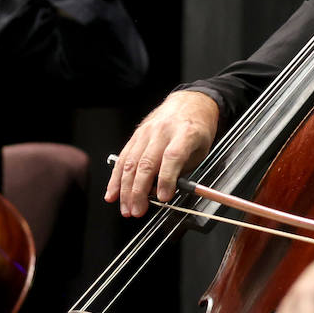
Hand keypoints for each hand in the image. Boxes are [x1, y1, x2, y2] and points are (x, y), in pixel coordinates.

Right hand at [106, 90, 219, 216]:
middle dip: (139, 191)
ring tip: (126, 208)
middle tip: (138, 211)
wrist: (190, 101)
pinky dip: (116, 178)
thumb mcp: (201, 149)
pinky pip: (123, 158)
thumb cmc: (197, 128)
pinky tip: (113, 193)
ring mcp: (147, 132)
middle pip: (147, 162)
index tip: (164, 198)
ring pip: (131, 162)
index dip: (166, 179)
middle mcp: (163, 131)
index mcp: (185, 133)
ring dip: (125, 189)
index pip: (173, 157)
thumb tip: (163, 193)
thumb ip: (182, 170)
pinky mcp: (136, 135)